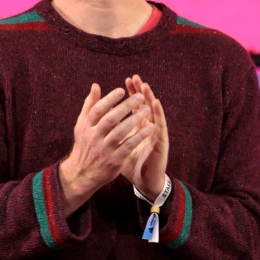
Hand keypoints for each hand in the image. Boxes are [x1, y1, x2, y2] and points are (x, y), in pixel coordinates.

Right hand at [58, 84, 153, 215]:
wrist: (82, 174)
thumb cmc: (85, 144)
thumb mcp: (82, 125)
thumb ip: (90, 105)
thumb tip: (96, 85)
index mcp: (85, 126)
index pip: (97, 109)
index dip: (109, 99)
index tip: (122, 90)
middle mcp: (93, 137)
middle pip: (110, 119)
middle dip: (126, 106)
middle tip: (140, 96)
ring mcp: (104, 149)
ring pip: (120, 132)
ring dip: (135, 119)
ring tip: (147, 109)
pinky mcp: (114, 160)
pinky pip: (129, 145)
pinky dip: (139, 136)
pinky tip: (150, 127)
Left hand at [120, 74, 168, 199]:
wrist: (143, 181)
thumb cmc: (130, 164)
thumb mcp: (116, 146)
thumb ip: (109, 132)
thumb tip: (97, 121)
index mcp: (137, 128)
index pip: (134, 107)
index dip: (130, 95)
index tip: (125, 82)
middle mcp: (147, 128)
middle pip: (144, 106)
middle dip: (139, 92)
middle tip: (135, 78)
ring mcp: (155, 134)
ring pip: (153, 112)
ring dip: (150, 98)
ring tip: (144, 86)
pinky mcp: (161, 142)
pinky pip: (160, 125)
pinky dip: (158, 113)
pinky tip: (155, 103)